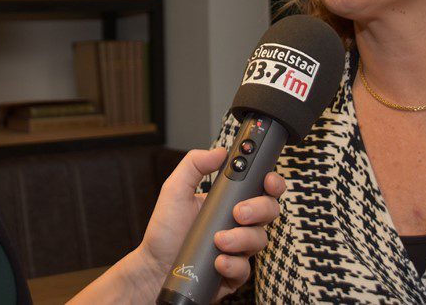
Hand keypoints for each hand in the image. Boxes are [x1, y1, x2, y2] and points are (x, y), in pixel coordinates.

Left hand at [136, 147, 285, 300]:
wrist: (154, 268)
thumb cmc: (165, 232)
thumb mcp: (174, 190)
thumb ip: (194, 165)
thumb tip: (220, 151)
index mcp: (227, 201)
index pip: (259, 187)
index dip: (271, 182)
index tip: (268, 180)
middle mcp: (237, 223)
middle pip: (269, 211)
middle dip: (259, 209)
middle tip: (239, 212)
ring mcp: (238, 248)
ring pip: (260, 240)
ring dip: (241, 238)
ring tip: (218, 240)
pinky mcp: (234, 273)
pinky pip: (246, 269)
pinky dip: (233, 265)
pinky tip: (218, 261)